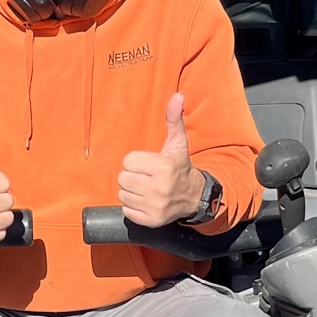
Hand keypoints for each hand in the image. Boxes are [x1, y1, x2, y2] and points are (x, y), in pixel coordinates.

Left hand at [118, 94, 202, 228]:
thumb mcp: (177, 143)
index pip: (128, 161)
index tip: (149, 164)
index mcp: (164, 167)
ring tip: (146, 188)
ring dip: (131, 191)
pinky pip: (126, 210)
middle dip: (132, 176)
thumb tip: (177, 96)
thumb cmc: (180, 167)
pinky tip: (146, 201)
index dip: (136, 161)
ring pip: (123, 194)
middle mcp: (160, 188)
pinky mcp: (151, 220)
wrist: (193, 197)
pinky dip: (133, 206)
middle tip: (146, 177)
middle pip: (123, 178)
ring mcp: (155, 206)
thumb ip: (173, 119)